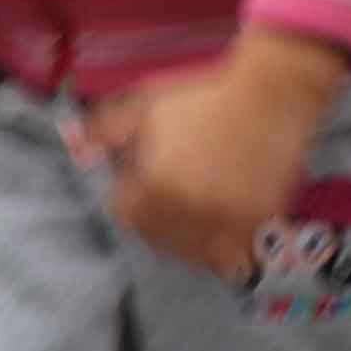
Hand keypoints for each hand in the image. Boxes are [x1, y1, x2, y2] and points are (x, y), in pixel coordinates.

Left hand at [80, 29, 348, 280]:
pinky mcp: (258, 224)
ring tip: (198, 216)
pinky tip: (226, 233)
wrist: (272, 91)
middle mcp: (188, 212)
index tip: (143, 179)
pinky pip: (234, 258)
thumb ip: (106, 129)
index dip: (130, 195)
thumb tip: (78, 150)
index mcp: (156, 186)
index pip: (125, 216)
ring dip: (190, 241)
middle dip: (158, 218)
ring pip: (195, 255)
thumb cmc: (206, 93)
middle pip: (158, 239)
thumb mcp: (148, 102)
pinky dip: (227, 253)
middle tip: (173, 194)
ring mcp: (226, 222)